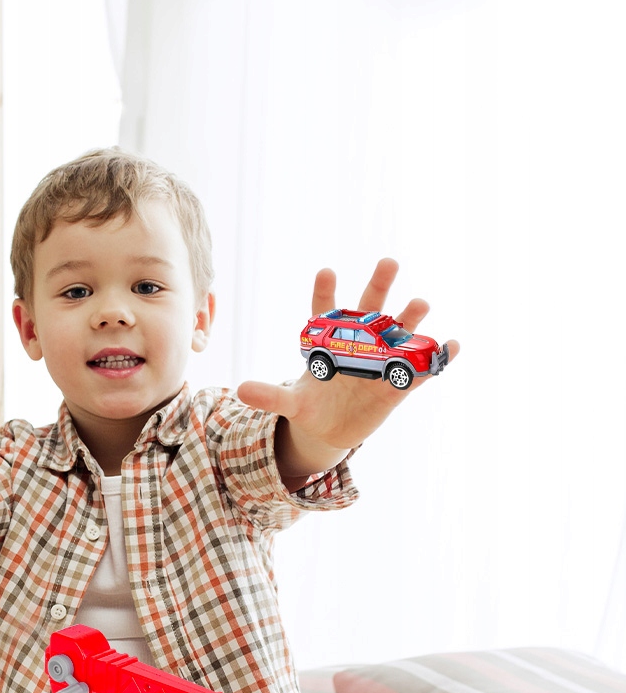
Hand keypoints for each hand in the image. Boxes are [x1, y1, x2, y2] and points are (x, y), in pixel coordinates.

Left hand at [236, 258, 459, 478]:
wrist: (331, 430)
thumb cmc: (310, 407)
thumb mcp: (289, 403)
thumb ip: (270, 396)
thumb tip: (240, 391)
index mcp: (329, 343)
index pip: (325, 311)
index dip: (325, 293)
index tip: (326, 272)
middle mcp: (359, 345)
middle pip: (369, 308)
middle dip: (378, 286)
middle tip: (388, 261)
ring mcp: (381, 362)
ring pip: (398, 333)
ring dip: (410, 318)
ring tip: (420, 304)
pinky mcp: (397, 386)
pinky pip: (420, 369)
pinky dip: (438, 357)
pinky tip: (453, 345)